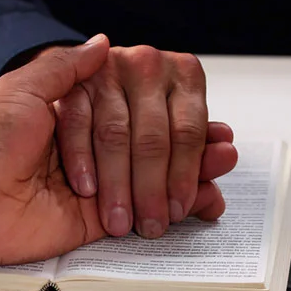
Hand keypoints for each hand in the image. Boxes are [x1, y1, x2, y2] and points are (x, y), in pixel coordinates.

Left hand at [0, 36, 236, 267]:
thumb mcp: (24, 86)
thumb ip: (67, 65)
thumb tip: (104, 43)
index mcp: (81, 107)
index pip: (140, 103)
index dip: (171, 108)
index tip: (200, 108)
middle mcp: (97, 142)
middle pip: (157, 139)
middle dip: (187, 146)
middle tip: (215, 149)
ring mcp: (105, 180)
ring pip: (161, 173)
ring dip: (195, 170)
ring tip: (222, 164)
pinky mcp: (105, 217)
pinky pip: (151, 209)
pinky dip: (184, 204)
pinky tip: (208, 195)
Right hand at [47, 43, 231, 238]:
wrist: (98, 81)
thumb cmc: (146, 115)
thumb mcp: (177, 136)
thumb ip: (197, 168)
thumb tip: (215, 202)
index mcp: (186, 75)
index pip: (189, 132)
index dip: (184, 177)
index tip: (177, 211)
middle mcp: (149, 66)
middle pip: (152, 137)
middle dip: (151, 190)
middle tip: (149, 225)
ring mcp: (109, 69)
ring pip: (114, 134)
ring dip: (117, 184)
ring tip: (118, 221)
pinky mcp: (74, 80)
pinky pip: (77, 123)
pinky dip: (82, 160)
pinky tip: (87, 189)